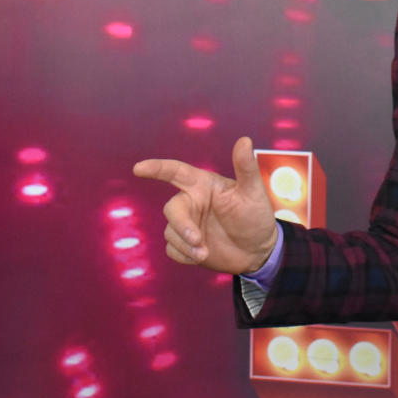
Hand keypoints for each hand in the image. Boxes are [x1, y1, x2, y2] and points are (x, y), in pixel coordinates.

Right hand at [133, 137, 278, 274]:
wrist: (258, 250)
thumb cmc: (256, 216)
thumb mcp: (253, 192)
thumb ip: (246, 168)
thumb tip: (245, 140)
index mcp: (204, 185)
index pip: (176, 172)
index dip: (157, 168)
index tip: (139, 168)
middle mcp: (192, 203)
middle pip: (172, 209)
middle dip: (182, 225)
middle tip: (198, 240)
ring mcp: (187, 224)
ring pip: (170, 232)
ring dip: (186, 245)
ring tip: (205, 252)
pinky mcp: (184, 245)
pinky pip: (173, 250)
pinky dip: (184, 256)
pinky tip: (202, 257)